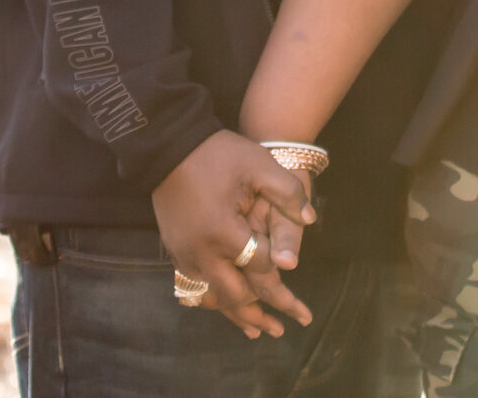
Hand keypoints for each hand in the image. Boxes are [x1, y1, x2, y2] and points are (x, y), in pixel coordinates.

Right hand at [151, 131, 316, 338]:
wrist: (167, 145)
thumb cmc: (217, 153)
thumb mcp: (258, 164)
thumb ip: (287, 192)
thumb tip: (310, 218)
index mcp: (224, 233)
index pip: (261, 265)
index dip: (283, 277)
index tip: (301, 300)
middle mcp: (201, 252)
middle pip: (236, 296)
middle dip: (263, 314)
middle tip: (287, 328)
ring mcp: (184, 254)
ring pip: (214, 297)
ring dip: (238, 314)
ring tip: (259, 332)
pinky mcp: (175, 251)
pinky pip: (198, 286)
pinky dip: (216, 300)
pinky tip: (226, 307)